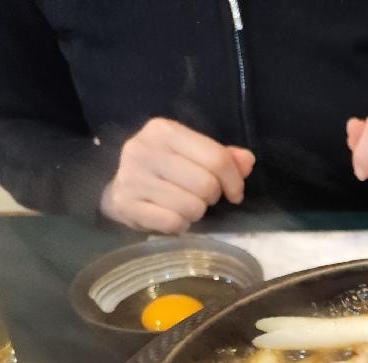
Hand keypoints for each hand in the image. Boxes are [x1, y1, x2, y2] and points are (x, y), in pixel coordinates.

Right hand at [99, 118, 254, 233]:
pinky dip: (179, 226)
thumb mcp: (192, 155)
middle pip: (206, 185)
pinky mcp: (125, 204)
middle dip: (212, 197)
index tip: (234, 193)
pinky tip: (170, 217)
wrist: (120, 188)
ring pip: (191, 207)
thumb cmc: (164, 170)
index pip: (216, 158)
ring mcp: (131, 177)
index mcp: (163, 130)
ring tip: (184, 206)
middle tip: (202, 198)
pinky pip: (173, 223)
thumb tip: (247, 161)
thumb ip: (222, 157)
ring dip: (195, 213)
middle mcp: (143, 149)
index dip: (234, 181)